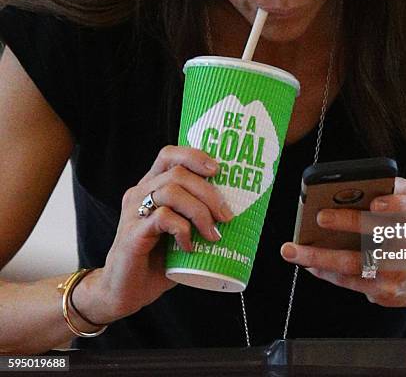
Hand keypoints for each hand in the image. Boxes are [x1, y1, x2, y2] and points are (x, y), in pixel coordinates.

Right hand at [75, 146, 233, 324]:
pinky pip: (163, 218)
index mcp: (151, 187)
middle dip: (208, 192)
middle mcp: (140, 193)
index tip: (218, 170)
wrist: (126, 291)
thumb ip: (199, 216)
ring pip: (171, 192)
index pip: (169, 155)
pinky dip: (183, 231)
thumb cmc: (159, 260)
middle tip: (226, 216)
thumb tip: (239, 210)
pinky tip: (189, 246)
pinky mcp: (133, 233)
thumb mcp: (183, 232)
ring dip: (200, 212)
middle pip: (177, 173)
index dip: (194, 156)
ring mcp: (134, 213)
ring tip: (212, 234)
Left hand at [280, 177, 405, 321]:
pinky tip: (307, 264)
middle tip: (321, 217)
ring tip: (292, 250)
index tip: (376, 202)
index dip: (396, 202)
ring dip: (319, 256)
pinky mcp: (384, 291)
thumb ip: (383, 207)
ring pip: (353, 262)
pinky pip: (347, 280)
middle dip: (349, 222)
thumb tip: (334, 202)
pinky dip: (324, 272)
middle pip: (380, 230)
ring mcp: (396, 270)